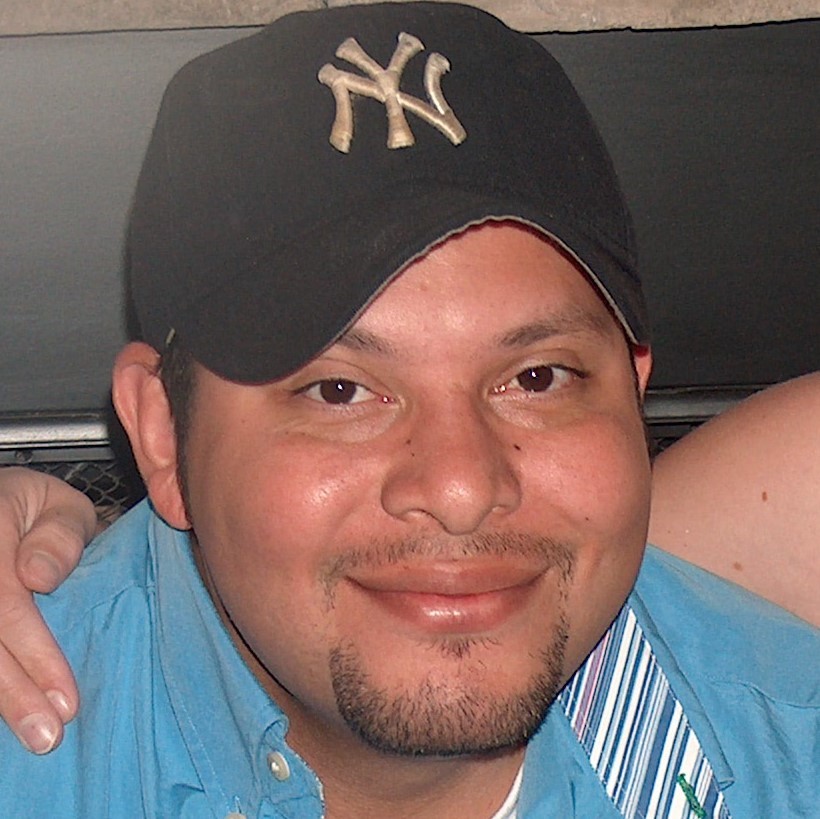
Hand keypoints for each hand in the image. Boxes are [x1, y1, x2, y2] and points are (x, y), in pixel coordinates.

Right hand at [0, 467, 95, 752]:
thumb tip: (39, 578)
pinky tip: (8, 716)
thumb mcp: (61, 505)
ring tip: (33, 736)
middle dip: (12, 693)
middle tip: (49, 735)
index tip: (66, 698)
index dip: (34, 654)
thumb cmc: (36, 512)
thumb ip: (60, 534)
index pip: (4, 603)